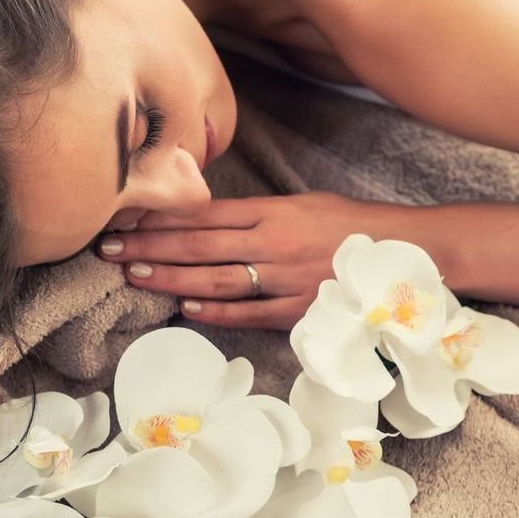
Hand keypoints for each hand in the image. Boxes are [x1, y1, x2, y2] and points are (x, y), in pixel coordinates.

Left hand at [96, 191, 369, 329]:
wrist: (410, 254)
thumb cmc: (355, 225)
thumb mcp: (304, 204)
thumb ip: (258, 213)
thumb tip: (206, 217)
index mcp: (275, 211)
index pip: (203, 213)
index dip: (160, 216)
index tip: (124, 216)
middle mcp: (275, 243)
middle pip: (198, 246)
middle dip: (148, 247)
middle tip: (108, 248)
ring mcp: (286, 280)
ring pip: (215, 281)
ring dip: (170, 280)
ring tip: (133, 276)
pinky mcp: (300, 312)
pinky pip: (249, 314)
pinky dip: (215, 312)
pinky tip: (185, 309)